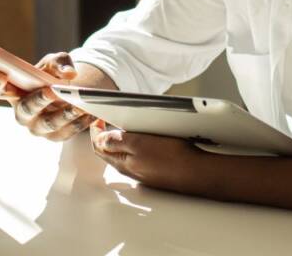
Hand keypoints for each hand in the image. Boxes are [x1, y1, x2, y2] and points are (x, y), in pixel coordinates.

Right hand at [0, 52, 91, 140]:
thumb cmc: (53, 75)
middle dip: (38, 100)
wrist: (68, 91)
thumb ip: (60, 63)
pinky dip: (80, 122)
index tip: (2, 74)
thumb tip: (69, 74)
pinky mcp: (55, 135)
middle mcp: (22, 112)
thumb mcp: (54, 62)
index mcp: (13, 91)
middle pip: (24, 110)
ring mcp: (37, 126)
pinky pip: (67, 132)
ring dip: (64, 114)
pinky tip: (91, 113)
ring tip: (79, 105)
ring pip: (48, 123)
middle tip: (51, 91)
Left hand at [90, 119, 213, 193]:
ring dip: (121, 140)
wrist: (196, 173)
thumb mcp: (139, 144)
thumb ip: (117, 141)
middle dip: (105, 135)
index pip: (99, 147)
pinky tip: (144, 138)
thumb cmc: (171, 158)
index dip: (95, 131)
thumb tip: (99, 140)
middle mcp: (130, 169)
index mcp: (122, 162)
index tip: (98, 119)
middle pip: (109, 151)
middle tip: (107, 121)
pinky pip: (138, 156)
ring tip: (125, 126)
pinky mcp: (155, 170)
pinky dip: (135, 146)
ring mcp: (143, 170)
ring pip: (124, 154)